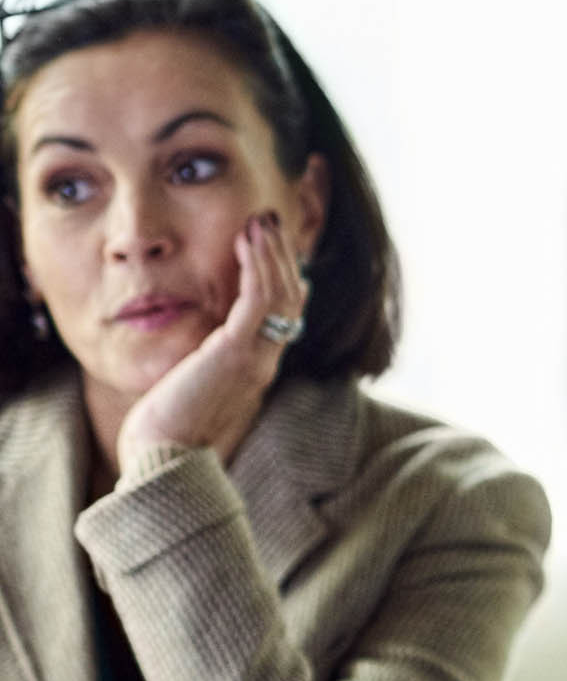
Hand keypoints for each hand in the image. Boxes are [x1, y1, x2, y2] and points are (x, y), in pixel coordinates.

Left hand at [117, 211, 305, 472]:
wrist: (164, 459)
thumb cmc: (166, 431)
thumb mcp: (190, 389)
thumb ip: (202, 365)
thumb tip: (196, 350)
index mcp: (256, 369)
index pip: (282, 317)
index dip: (281, 278)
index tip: (269, 248)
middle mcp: (265, 361)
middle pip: (289, 300)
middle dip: (280, 257)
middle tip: (269, 222)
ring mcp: (256, 357)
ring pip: (281, 294)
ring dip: (272, 253)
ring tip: (261, 221)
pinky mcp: (237, 352)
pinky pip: (259, 300)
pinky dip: (257, 266)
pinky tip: (247, 241)